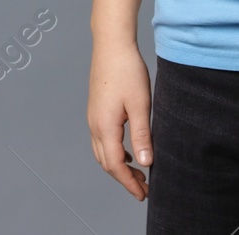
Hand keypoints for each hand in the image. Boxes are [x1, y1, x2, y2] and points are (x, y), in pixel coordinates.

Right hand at [87, 40, 152, 200]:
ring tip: (138, 172)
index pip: (115, 165)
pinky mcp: (96, 109)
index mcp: (105, 126)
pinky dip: (113, 152)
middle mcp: (95, 125)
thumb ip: (142, 136)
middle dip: (124, 178)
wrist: (111, 44)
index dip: (129, 183)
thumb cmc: (127, 70)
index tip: (143, 194)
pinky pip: (101, 140)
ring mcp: (93, 117)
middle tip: (144, 188)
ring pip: (102, 152)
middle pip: (106, 162)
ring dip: (118, 166)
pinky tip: (128, 150)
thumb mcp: (140, 105)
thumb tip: (145, 164)